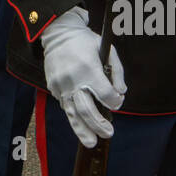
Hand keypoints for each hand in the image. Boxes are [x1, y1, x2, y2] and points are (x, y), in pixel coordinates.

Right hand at [40, 6, 126, 146]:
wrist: (57, 33)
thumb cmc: (84, 41)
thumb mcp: (106, 49)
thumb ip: (117, 71)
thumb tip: (121, 92)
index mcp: (89, 68)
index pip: (105, 95)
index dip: (115, 102)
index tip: (117, 103)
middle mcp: (73, 79)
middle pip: (88, 109)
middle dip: (100, 124)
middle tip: (109, 133)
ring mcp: (61, 85)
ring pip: (73, 113)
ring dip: (83, 130)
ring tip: (92, 142)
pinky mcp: (53, 87)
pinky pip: (65, 106)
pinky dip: (74, 116)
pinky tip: (81, 124)